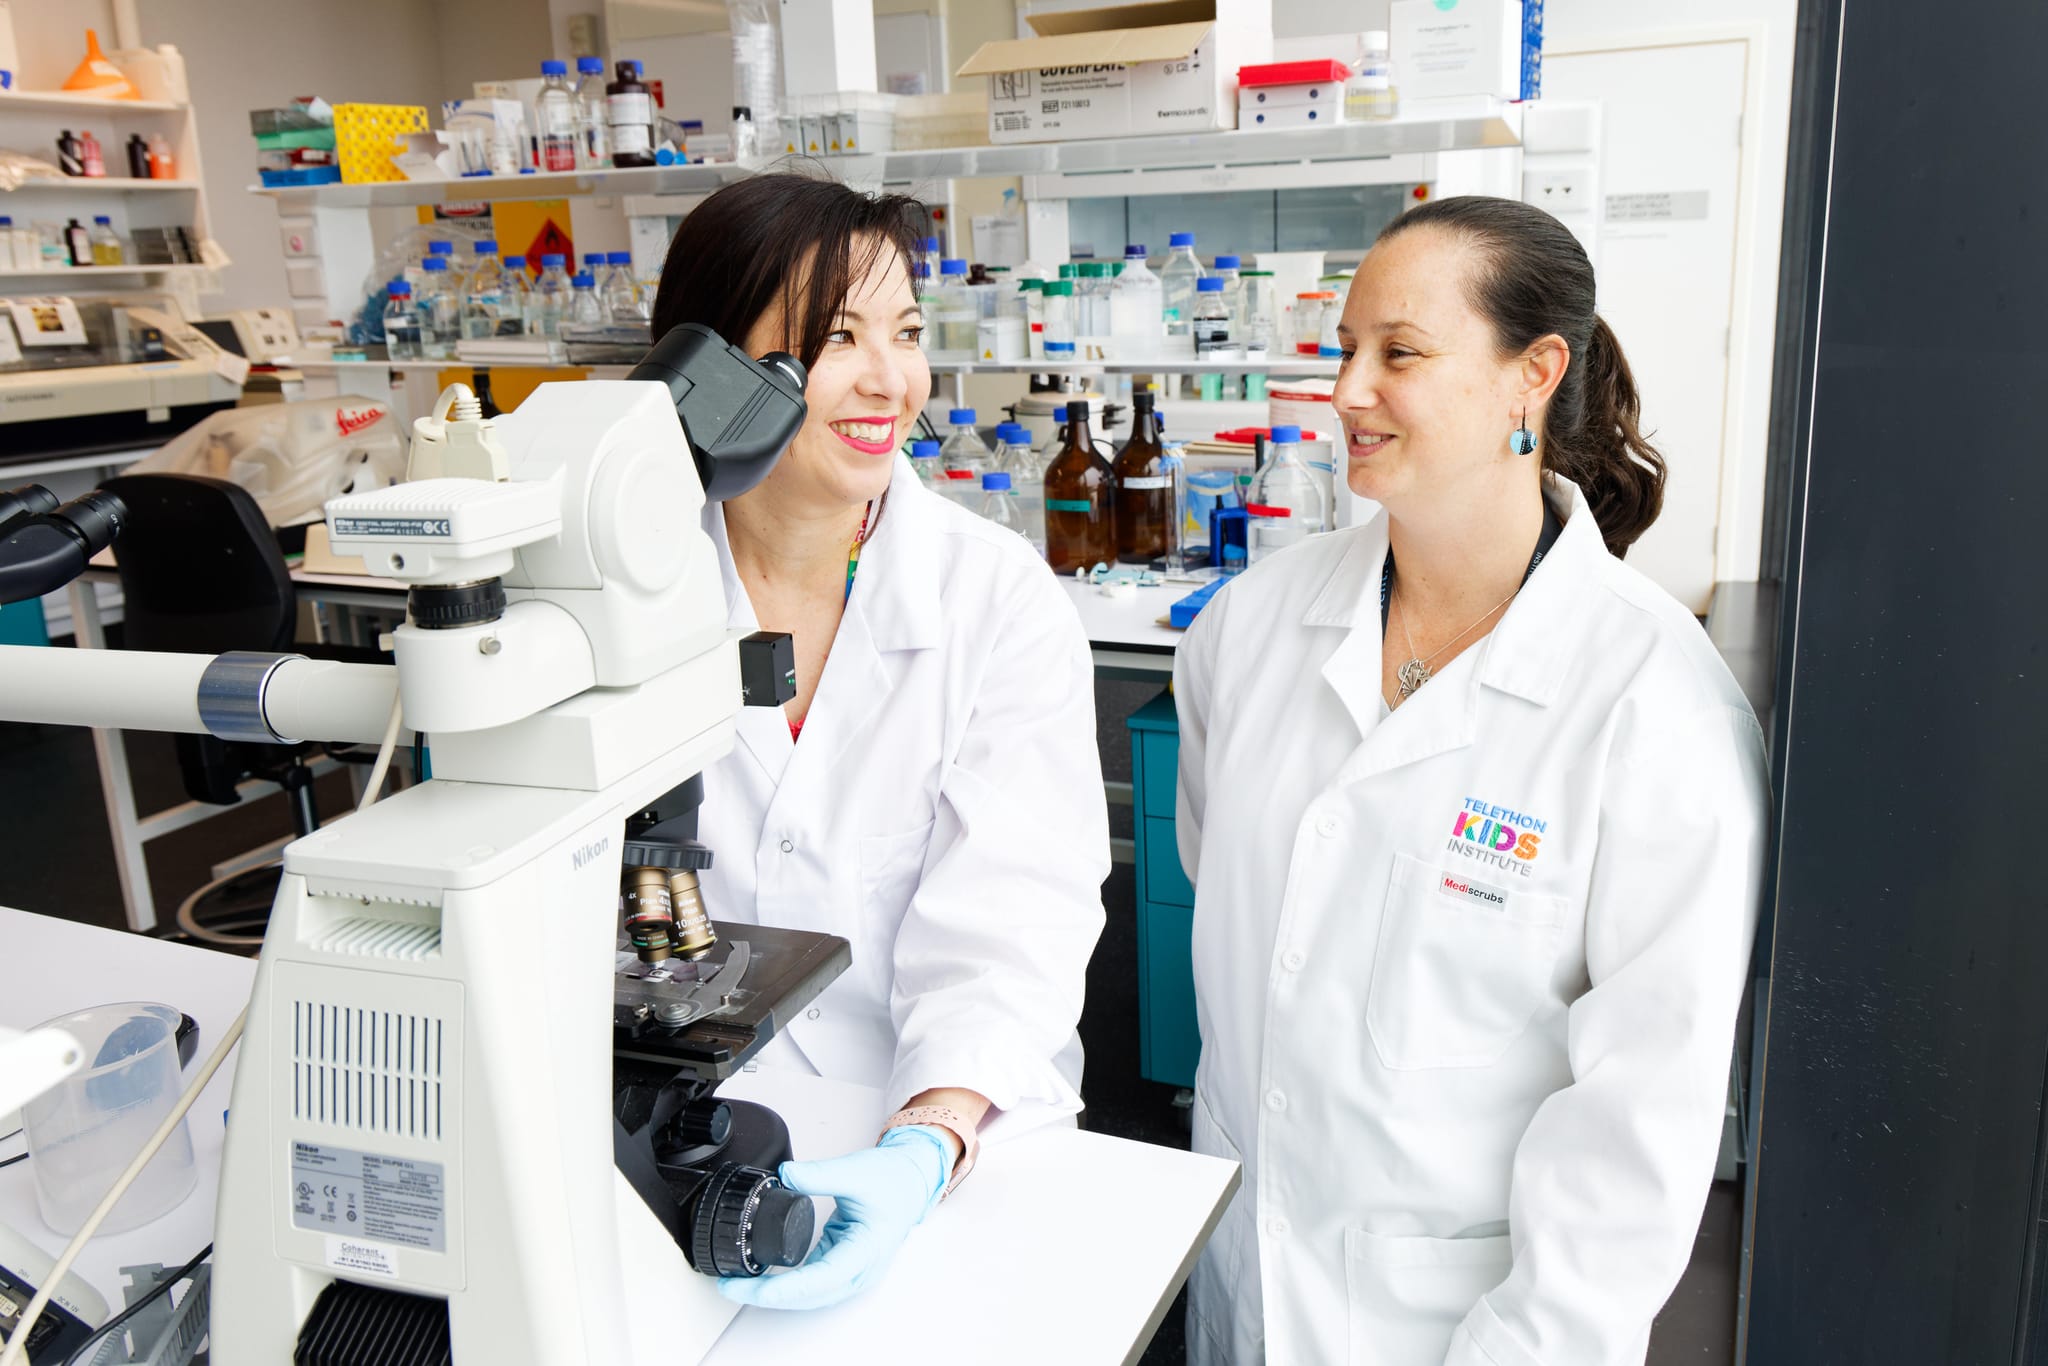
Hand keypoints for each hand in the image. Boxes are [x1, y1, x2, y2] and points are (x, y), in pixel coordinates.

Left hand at [717, 1125, 952, 1309]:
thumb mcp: (855, 1171)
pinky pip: (810, 1283)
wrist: (911, 1179)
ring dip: (774, 1293)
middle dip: (767, 1295)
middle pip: (808, 1296)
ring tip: (739, 1283)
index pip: (820, 1280)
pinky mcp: (841, 1264)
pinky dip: (785, 1284)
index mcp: (866, 1250)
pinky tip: (762, 1277)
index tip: (755, 1287)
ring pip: (807, 1295)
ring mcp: (850, 1270)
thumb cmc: (895, 1181)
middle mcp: (859, 1269)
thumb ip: (818, 1174)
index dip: (785, 1288)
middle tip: (730, 1286)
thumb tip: (785, 1175)